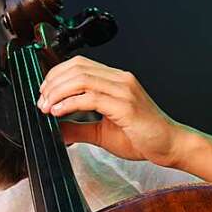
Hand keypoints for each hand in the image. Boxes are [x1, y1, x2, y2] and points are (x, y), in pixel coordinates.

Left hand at [36, 55, 185, 166]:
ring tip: (46, 107)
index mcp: (116, 80)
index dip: (57, 75)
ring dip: (58, 93)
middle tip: (41, 101)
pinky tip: (58, 112)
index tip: (44, 92)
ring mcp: (124, 90)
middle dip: (53, 83)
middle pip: (77, 68)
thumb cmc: (142, 138)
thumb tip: (56, 129)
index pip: (80, 65)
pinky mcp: (125, 106)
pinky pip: (91, 98)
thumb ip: (79, 128)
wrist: (170, 146)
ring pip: (81, 79)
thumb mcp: (102, 132)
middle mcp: (120, 80)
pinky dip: (70, 103)